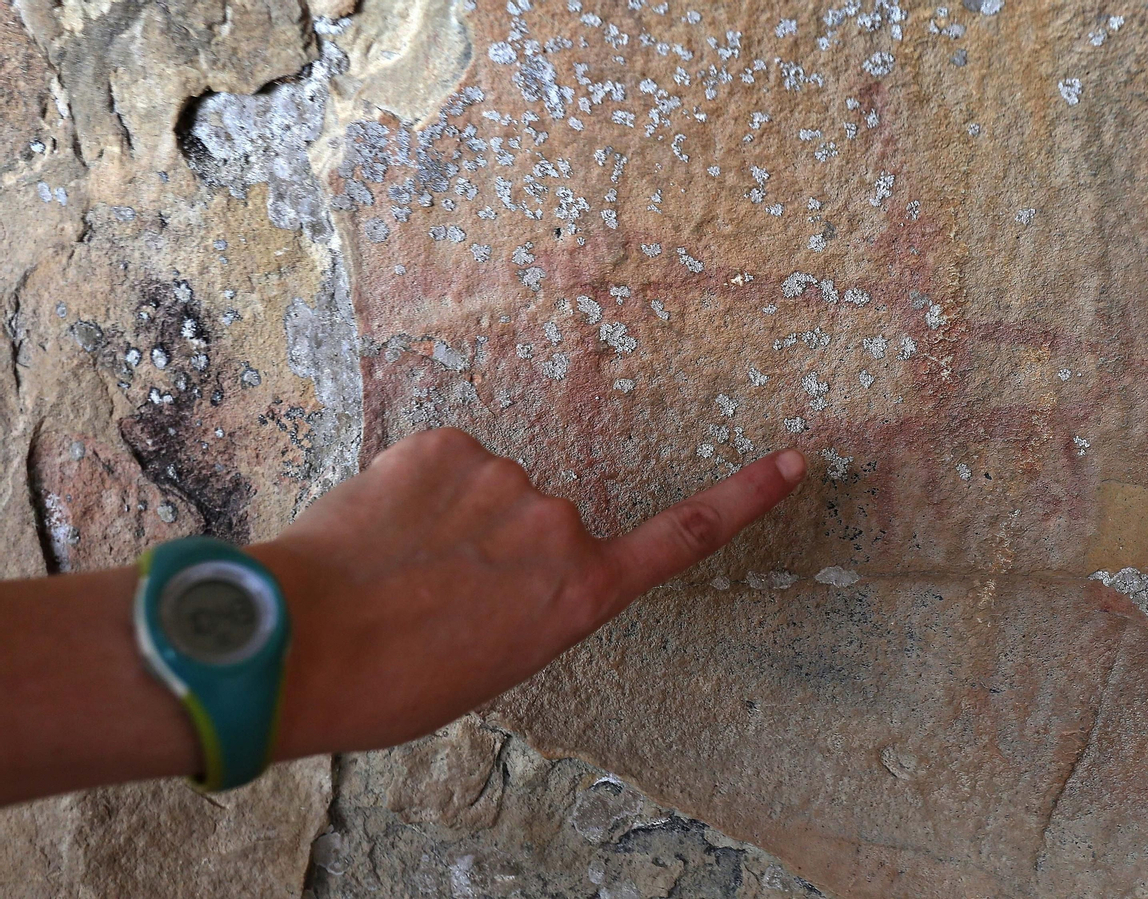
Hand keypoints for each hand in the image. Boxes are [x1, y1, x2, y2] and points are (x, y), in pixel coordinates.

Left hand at [252, 428, 805, 759]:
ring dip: (449, 517)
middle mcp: (559, 529)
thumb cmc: (392, 682)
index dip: (743, 498)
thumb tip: (502, 563)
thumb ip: (526, 604)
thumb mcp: (490, 664)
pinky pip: (444, 462)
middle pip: (539, 524)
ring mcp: (505, 478)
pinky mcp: (446, 445)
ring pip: (486, 490)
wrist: (300, 645)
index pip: (683, 538)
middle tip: (428, 595)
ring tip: (394, 569)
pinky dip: (415, 488)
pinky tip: (379, 530)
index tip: (792, 461)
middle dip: (493, 547)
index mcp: (578, 596)